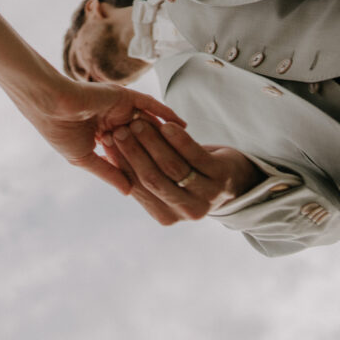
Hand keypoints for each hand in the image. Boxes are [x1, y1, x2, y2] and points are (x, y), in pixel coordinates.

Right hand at [25, 80, 184, 192]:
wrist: (50, 106)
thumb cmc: (60, 132)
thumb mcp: (84, 158)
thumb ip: (108, 172)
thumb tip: (129, 193)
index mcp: (99, 134)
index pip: (126, 152)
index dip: (139, 165)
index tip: (157, 181)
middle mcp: (112, 120)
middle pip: (141, 137)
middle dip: (157, 151)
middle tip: (180, 166)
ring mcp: (119, 108)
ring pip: (148, 122)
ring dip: (165, 133)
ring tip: (188, 147)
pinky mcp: (124, 96)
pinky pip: (150, 105)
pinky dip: (166, 114)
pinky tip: (182, 125)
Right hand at [102, 120, 263, 223]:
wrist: (234, 179)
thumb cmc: (188, 177)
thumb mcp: (164, 183)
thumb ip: (139, 176)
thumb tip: (105, 156)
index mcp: (166, 216)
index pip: (136, 187)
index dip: (120, 163)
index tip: (106, 141)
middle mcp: (187, 211)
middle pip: (152, 178)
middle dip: (133, 152)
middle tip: (119, 130)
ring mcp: (207, 195)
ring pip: (171, 167)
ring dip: (152, 142)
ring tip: (138, 123)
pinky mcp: (222, 176)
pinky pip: (195, 155)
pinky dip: (179, 139)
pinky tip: (166, 124)